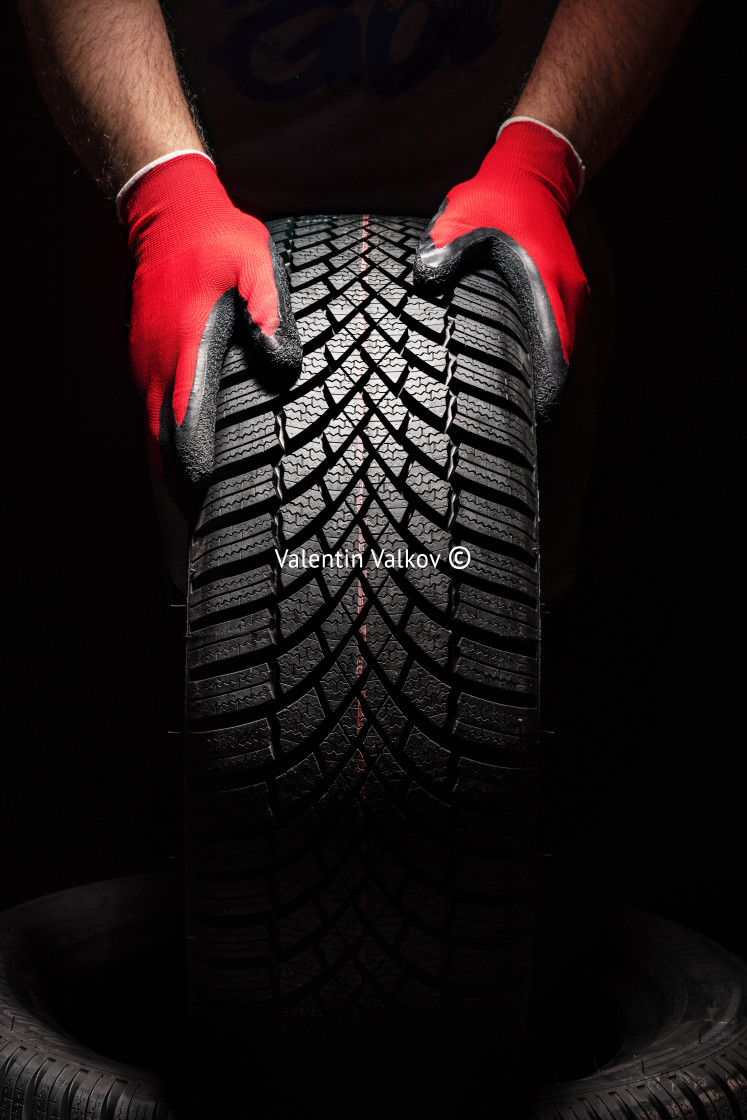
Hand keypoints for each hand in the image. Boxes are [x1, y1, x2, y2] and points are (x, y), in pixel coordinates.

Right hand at [120, 151, 301, 512]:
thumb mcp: (257, 265)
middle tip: (211, 527)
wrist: (170, 213)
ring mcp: (147, 364)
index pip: (185, 426)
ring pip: (153, 435)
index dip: (198, 470)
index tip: (213, 504)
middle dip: (184, 487)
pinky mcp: (147, 360)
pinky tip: (187, 464)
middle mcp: (158, 364)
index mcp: (186, 348)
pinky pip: (152, 415)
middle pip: (162, 444)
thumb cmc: (219, 240)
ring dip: (173, 471)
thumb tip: (281, 365)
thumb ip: (271, 314)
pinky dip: (166, 445)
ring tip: (200, 511)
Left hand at [414, 118, 588, 419]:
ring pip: (556, 356)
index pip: (555, 365)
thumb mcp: (462, 221)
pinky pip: (551, 339)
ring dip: (534, 382)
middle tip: (503, 435)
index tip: (521, 434)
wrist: (533, 167)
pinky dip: (536, 360)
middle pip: (558, 370)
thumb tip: (425, 279)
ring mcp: (568, 300)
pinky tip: (507, 376)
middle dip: (533, 402)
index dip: (540, 403)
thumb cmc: (498, 196)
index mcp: (548, 290)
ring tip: (503, 415)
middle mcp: (567, 302)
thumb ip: (444, 254)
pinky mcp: (559, 296)